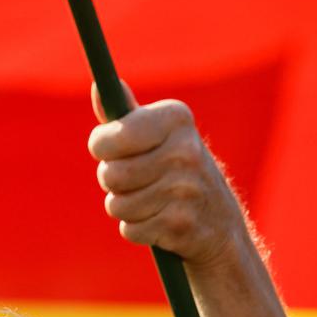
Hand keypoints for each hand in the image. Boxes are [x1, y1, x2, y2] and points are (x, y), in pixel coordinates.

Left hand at [87, 83, 249, 268]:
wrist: (219, 221)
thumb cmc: (176, 170)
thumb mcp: (158, 135)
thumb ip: (125, 116)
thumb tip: (97, 87)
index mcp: (176, 119)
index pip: (109, 138)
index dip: (101, 147)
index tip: (110, 149)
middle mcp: (185, 150)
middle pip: (110, 175)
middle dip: (113, 182)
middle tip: (133, 179)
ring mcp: (185, 189)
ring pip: (117, 205)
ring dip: (125, 207)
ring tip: (149, 200)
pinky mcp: (181, 224)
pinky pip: (130, 229)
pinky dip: (137, 228)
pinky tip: (159, 219)